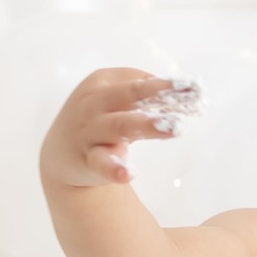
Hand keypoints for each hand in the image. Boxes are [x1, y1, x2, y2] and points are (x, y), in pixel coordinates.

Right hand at [38, 68, 202, 189]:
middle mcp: (94, 103)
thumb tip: (189, 91)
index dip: (170, 86)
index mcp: (102, 82)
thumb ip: (148, 94)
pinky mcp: (87, 160)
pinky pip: (101, 163)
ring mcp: (89, 131)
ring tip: (176, 128)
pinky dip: (114, 168)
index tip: (198, 90)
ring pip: (121, 125)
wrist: (58, 155)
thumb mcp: (118, 100)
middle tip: (192, 97)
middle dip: (161, 94)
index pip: (140, 81)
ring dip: (148, 125)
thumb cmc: (100, 119)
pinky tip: (129, 175)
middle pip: (131, 94)